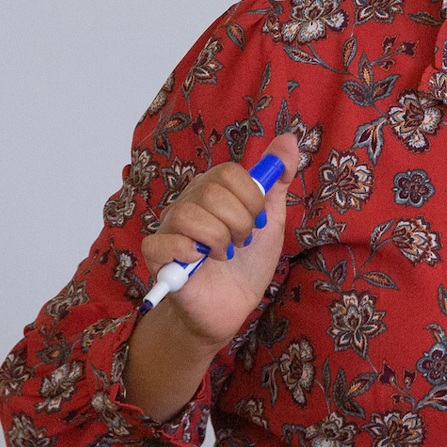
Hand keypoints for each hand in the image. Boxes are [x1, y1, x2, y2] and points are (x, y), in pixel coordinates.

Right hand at [138, 133, 300, 349]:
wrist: (231, 307)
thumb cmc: (247, 263)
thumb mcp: (271, 219)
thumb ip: (277, 180)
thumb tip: (289, 139)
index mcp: (213, 189)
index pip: (230, 172)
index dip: (252, 199)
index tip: (258, 222)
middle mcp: (189, 201)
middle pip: (212, 193)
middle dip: (239, 224)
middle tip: (242, 243)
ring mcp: (170, 227)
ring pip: (189, 215)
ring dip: (218, 241)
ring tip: (225, 256)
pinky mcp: (157, 255)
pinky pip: (163, 242)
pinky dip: (188, 254)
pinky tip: (200, 263)